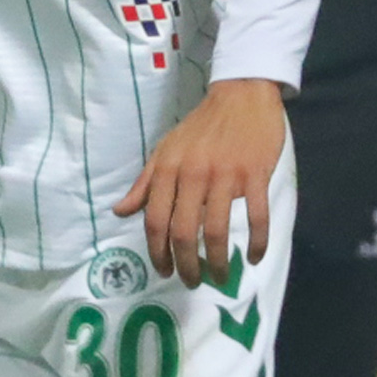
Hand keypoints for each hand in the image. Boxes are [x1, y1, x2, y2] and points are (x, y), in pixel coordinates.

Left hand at [114, 76, 283, 286]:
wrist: (241, 94)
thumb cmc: (201, 126)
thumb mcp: (165, 150)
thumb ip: (144, 184)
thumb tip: (120, 212)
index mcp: (168, 170)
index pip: (156, 221)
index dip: (157, 252)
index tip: (163, 271)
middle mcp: (193, 174)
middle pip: (184, 232)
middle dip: (186, 265)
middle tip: (192, 281)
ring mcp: (226, 176)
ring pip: (217, 231)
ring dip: (218, 262)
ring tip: (220, 277)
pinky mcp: (255, 174)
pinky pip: (256, 217)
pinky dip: (256, 243)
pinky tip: (254, 258)